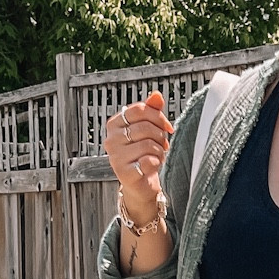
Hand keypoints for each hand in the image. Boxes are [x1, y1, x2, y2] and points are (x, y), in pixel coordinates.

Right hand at [105, 90, 172, 217]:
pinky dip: (156, 163)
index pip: (139, 109)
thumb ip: (151, 111)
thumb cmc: (143, 154)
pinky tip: (152, 165)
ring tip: (157, 155)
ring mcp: (115, 156)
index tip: (167, 126)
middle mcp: (111, 139)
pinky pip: (148, 160)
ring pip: (148, 144)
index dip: (158, 116)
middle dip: (160, 136)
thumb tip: (156, 95)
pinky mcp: (123, 172)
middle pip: (145, 127)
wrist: (140, 183)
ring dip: (160, 151)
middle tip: (162, 144)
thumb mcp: (148, 129)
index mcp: (114, 124)